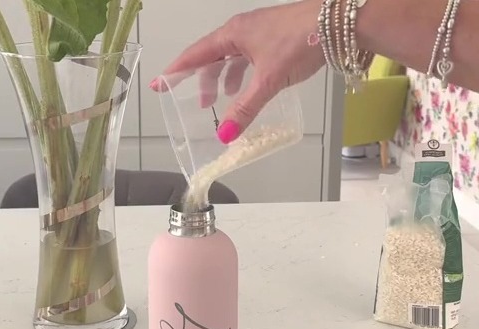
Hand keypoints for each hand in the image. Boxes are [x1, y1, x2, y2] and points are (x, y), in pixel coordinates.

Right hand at [150, 0, 324, 142]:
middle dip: (204, 80)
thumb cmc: (298, 42)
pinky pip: (249, 57)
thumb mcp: (268, 81)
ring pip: (232, 57)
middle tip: (201, 104)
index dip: (176, 71)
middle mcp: (242, 30)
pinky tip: (251, 87)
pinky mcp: (275, 38)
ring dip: (225, 77)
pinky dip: (244, 74)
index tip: (159, 83)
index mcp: (232, 34)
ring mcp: (259, 32)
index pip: (195, 55)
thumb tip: (224, 136)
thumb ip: (245, 109)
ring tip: (223, 98)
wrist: (338, 22)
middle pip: (212, 56)